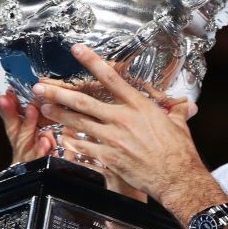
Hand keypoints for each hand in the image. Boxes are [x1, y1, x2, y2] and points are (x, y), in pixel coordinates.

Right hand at [0, 85, 54, 164]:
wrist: (35, 176)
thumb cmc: (34, 152)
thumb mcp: (30, 131)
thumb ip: (26, 116)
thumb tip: (17, 96)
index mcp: (17, 131)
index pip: (5, 113)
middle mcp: (19, 141)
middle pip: (11, 123)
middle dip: (8, 109)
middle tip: (5, 98)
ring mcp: (27, 152)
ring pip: (25, 137)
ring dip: (28, 122)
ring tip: (31, 109)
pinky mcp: (37, 162)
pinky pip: (39, 155)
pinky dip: (41, 147)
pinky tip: (45, 140)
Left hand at [33, 45, 203, 215]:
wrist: (176, 178)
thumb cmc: (179, 152)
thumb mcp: (179, 125)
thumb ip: (176, 113)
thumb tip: (186, 107)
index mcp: (139, 106)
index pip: (111, 78)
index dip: (92, 62)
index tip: (76, 50)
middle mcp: (122, 119)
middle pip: (83, 102)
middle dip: (59, 93)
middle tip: (41, 87)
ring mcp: (113, 139)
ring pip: (78, 123)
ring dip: (58, 114)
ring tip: (44, 107)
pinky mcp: (109, 157)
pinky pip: (84, 147)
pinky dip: (71, 142)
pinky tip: (61, 138)